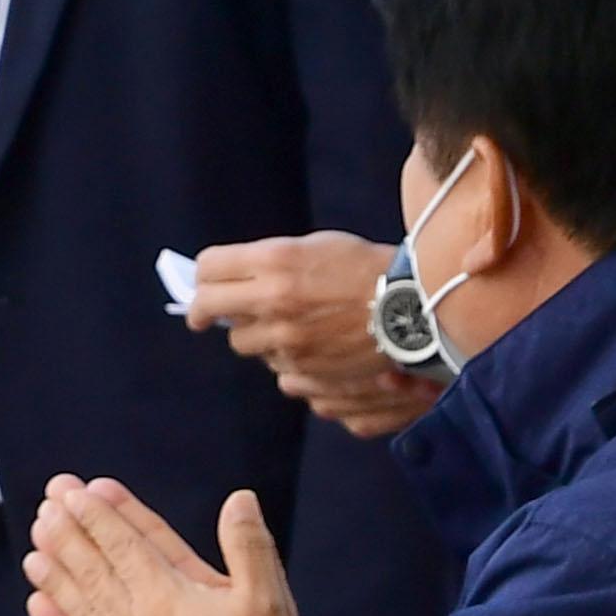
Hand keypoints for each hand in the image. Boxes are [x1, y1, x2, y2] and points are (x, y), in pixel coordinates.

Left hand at [24, 478, 306, 615]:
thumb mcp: (268, 600)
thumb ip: (249, 546)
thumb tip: (239, 499)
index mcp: (168, 592)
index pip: (125, 543)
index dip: (99, 515)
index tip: (74, 492)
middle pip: (93, 569)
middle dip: (67, 535)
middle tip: (45, 507)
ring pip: (78, 611)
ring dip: (54, 581)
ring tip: (32, 556)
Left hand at [191, 233, 440, 438]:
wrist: (413, 310)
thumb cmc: (366, 269)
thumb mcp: (314, 246)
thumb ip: (267, 261)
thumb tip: (229, 279)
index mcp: (275, 261)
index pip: (208, 268)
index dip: (202, 275)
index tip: (202, 284)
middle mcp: (273, 300)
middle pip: (208, 308)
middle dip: (204, 311)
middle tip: (204, 315)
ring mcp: (286, 339)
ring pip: (242, 343)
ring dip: (252, 335)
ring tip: (281, 325)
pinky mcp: (303, 369)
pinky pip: (274, 366)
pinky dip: (284, 358)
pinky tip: (309, 345)